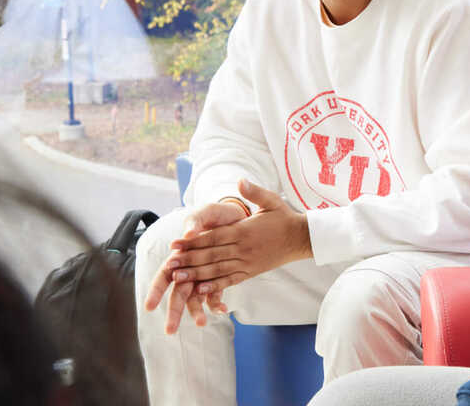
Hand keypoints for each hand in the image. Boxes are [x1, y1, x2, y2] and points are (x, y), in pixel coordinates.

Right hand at [143, 199, 247, 333]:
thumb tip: (186, 235)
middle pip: (178, 292)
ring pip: (196, 297)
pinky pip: (216, 293)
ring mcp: (205, 274)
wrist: (239, 215)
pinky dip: (217, 302)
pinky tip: (223, 309)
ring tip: (202, 323)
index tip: (149, 307)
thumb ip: (195, 222)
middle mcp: (190, 267)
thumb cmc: (216, 214)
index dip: (156, 290)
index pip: (164, 275)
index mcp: (181, 254)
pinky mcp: (220, 276)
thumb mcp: (204, 213)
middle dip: (173, 311)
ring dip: (197, 311)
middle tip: (170, 330)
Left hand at [168, 179, 311, 298]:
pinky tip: (201, 289)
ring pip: (217, 270)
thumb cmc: (284, 218)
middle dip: (188, 260)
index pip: (213, 237)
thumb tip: (240, 180)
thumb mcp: (271, 200)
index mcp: (244, 230)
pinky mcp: (251, 272)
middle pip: (210, 255)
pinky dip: (216, 285)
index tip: (175, 244)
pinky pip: (231, 280)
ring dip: (196, 275)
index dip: (192, 241)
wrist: (301, 238)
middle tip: (169, 264)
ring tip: (178, 278)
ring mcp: (247, 262)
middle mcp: (243, 248)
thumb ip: (253, 192)